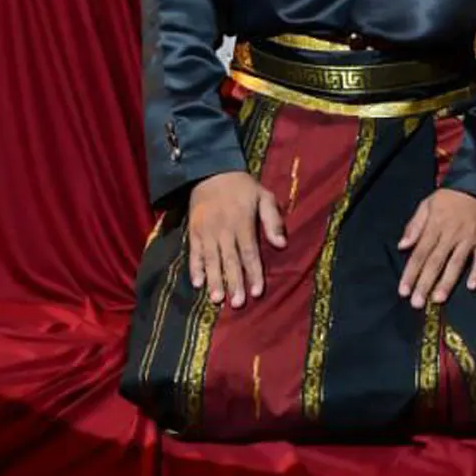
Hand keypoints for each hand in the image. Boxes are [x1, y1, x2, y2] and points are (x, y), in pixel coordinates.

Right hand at [188, 169, 286, 308]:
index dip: (254, 273)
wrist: (211, 171)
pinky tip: (197, 283)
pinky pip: (194, 253)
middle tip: (238, 304)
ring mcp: (207, 231)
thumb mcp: (263, 196)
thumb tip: (282, 245)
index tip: (257, 292)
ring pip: (211, 260)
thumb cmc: (242, 187)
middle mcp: (224, 229)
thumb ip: (272, 220)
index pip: (250, 252)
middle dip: (234, 283)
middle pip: (230, 260)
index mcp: (243, 222)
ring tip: (217, 299)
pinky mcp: (194, 232)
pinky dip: (194, 268)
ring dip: (214, 280)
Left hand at [398, 188, 475, 308]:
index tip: (403, 291)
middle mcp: (451, 233)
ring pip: (457, 263)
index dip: (411, 272)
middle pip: (436, 261)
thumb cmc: (451, 196)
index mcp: (435, 224)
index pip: (420, 252)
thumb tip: (402, 246)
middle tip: (417, 303)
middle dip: (425, 283)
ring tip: (438, 299)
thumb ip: (415, 225)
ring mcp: (470, 237)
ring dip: (447, 282)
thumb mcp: (428, 203)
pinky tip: (472, 286)